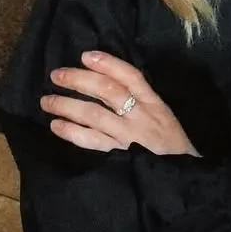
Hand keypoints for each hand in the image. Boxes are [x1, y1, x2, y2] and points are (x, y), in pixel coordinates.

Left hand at [40, 50, 197, 156]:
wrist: (183, 176)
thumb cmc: (173, 143)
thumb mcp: (164, 115)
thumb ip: (142, 99)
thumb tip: (109, 80)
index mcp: (155, 103)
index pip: (131, 76)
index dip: (108, 64)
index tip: (86, 56)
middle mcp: (141, 117)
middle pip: (108, 91)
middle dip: (80, 80)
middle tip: (56, 75)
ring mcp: (128, 137)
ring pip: (94, 115)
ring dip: (68, 105)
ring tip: (46, 101)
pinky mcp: (119, 156)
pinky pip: (92, 142)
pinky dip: (72, 132)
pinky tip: (56, 126)